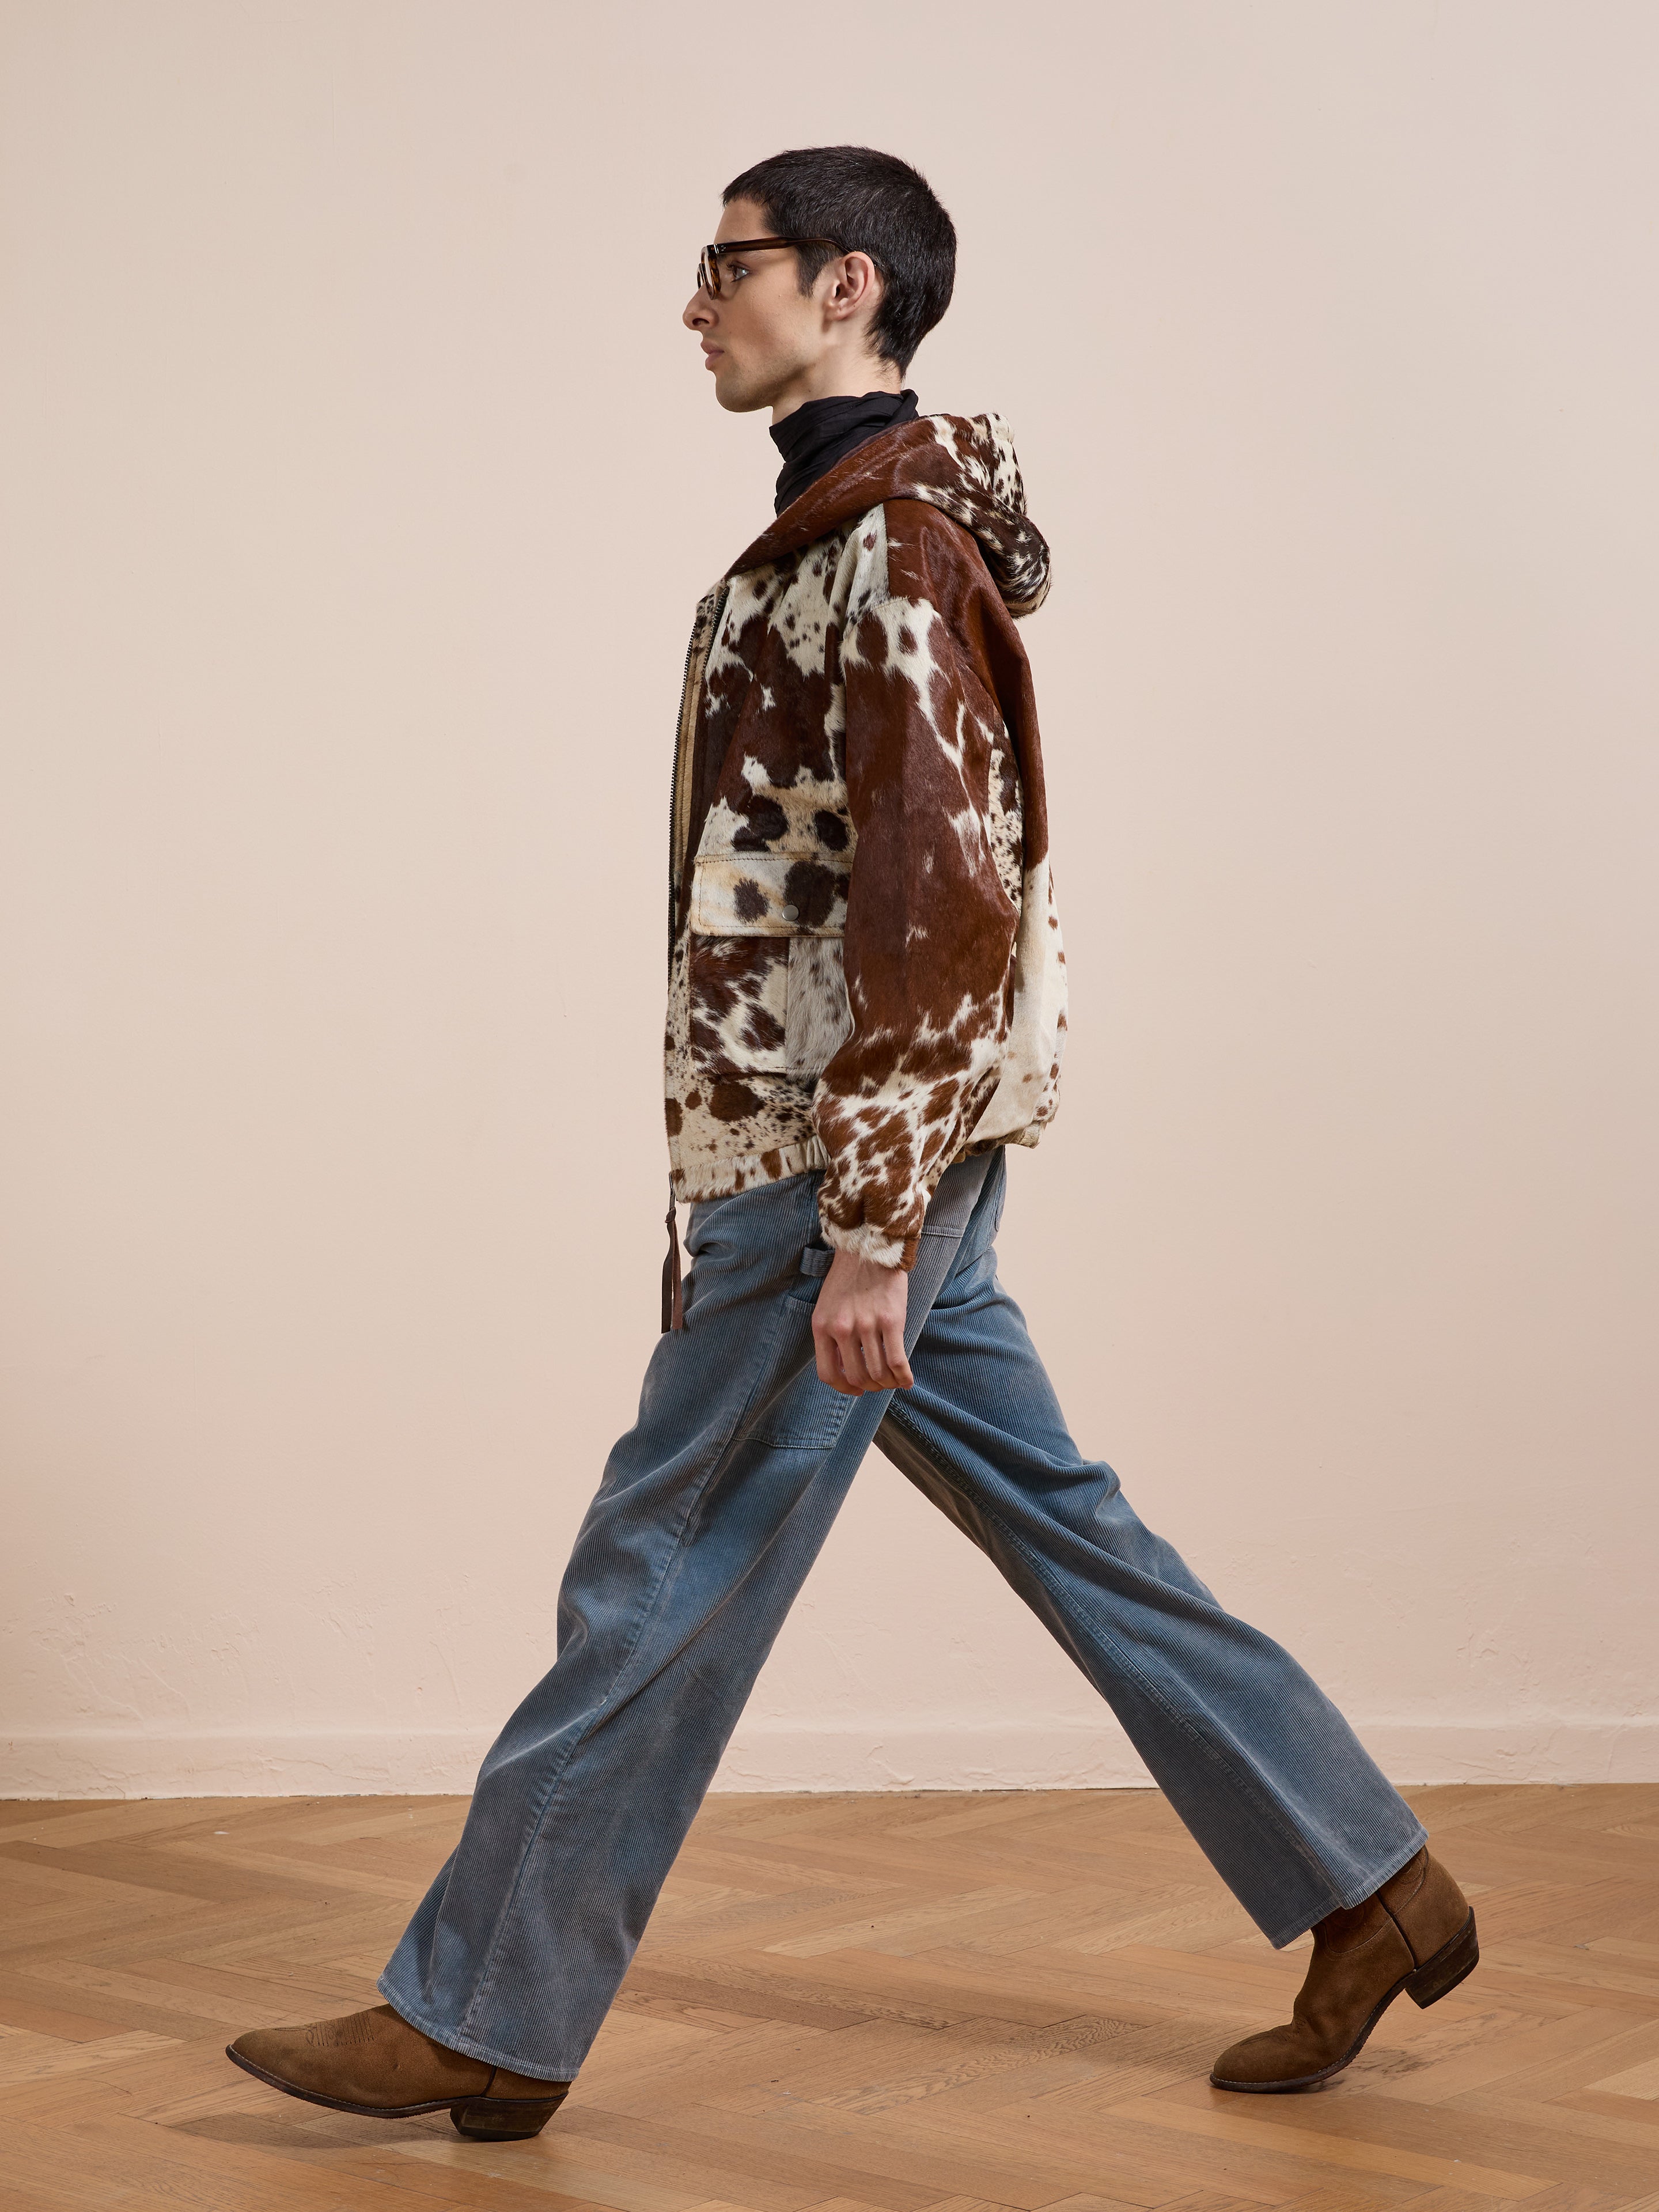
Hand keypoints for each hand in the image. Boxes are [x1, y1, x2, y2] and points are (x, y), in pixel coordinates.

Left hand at [812, 1249, 912, 1396]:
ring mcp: (867, 1325)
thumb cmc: (849, 1277)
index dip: (843, 1388)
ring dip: (887, 1383)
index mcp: (822, 1327)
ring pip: (878, 1373)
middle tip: (878, 1384)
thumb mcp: (828, 1306)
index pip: (828, 1374)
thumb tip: (845, 1369)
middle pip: (856, 1377)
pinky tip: (907, 1380)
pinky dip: (903, 1377)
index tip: (855, 1389)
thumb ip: (832, 1336)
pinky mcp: (891, 1320)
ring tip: (893, 1380)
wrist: (870, 1248)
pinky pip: (897, 1361)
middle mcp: (842, 1329)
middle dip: (869, 1387)